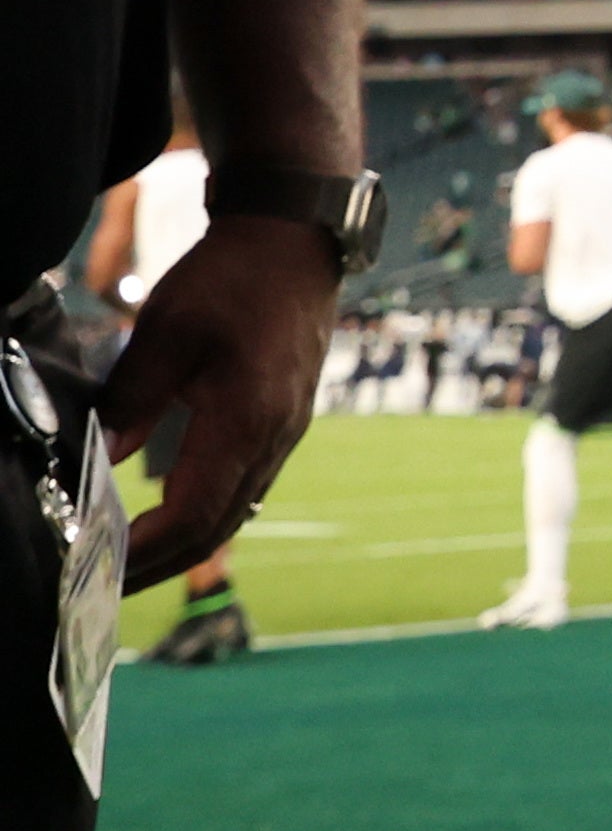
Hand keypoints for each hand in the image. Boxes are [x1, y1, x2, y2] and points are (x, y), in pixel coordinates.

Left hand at [102, 217, 338, 583]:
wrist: (296, 243)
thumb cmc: (232, 280)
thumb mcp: (166, 333)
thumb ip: (130, 401)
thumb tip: (94, 461)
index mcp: (246, 421)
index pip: (193, 514)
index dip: (143, 549)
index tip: (98, 565)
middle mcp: (274, 439)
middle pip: (218, 528)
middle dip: (161, 565)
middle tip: (105, 587)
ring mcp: (285, 433)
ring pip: (235, 512)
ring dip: (185, 545)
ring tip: (132, 562)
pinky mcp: (284, 422)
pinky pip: (246, 486)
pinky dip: (206, 513)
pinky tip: (174, 514)